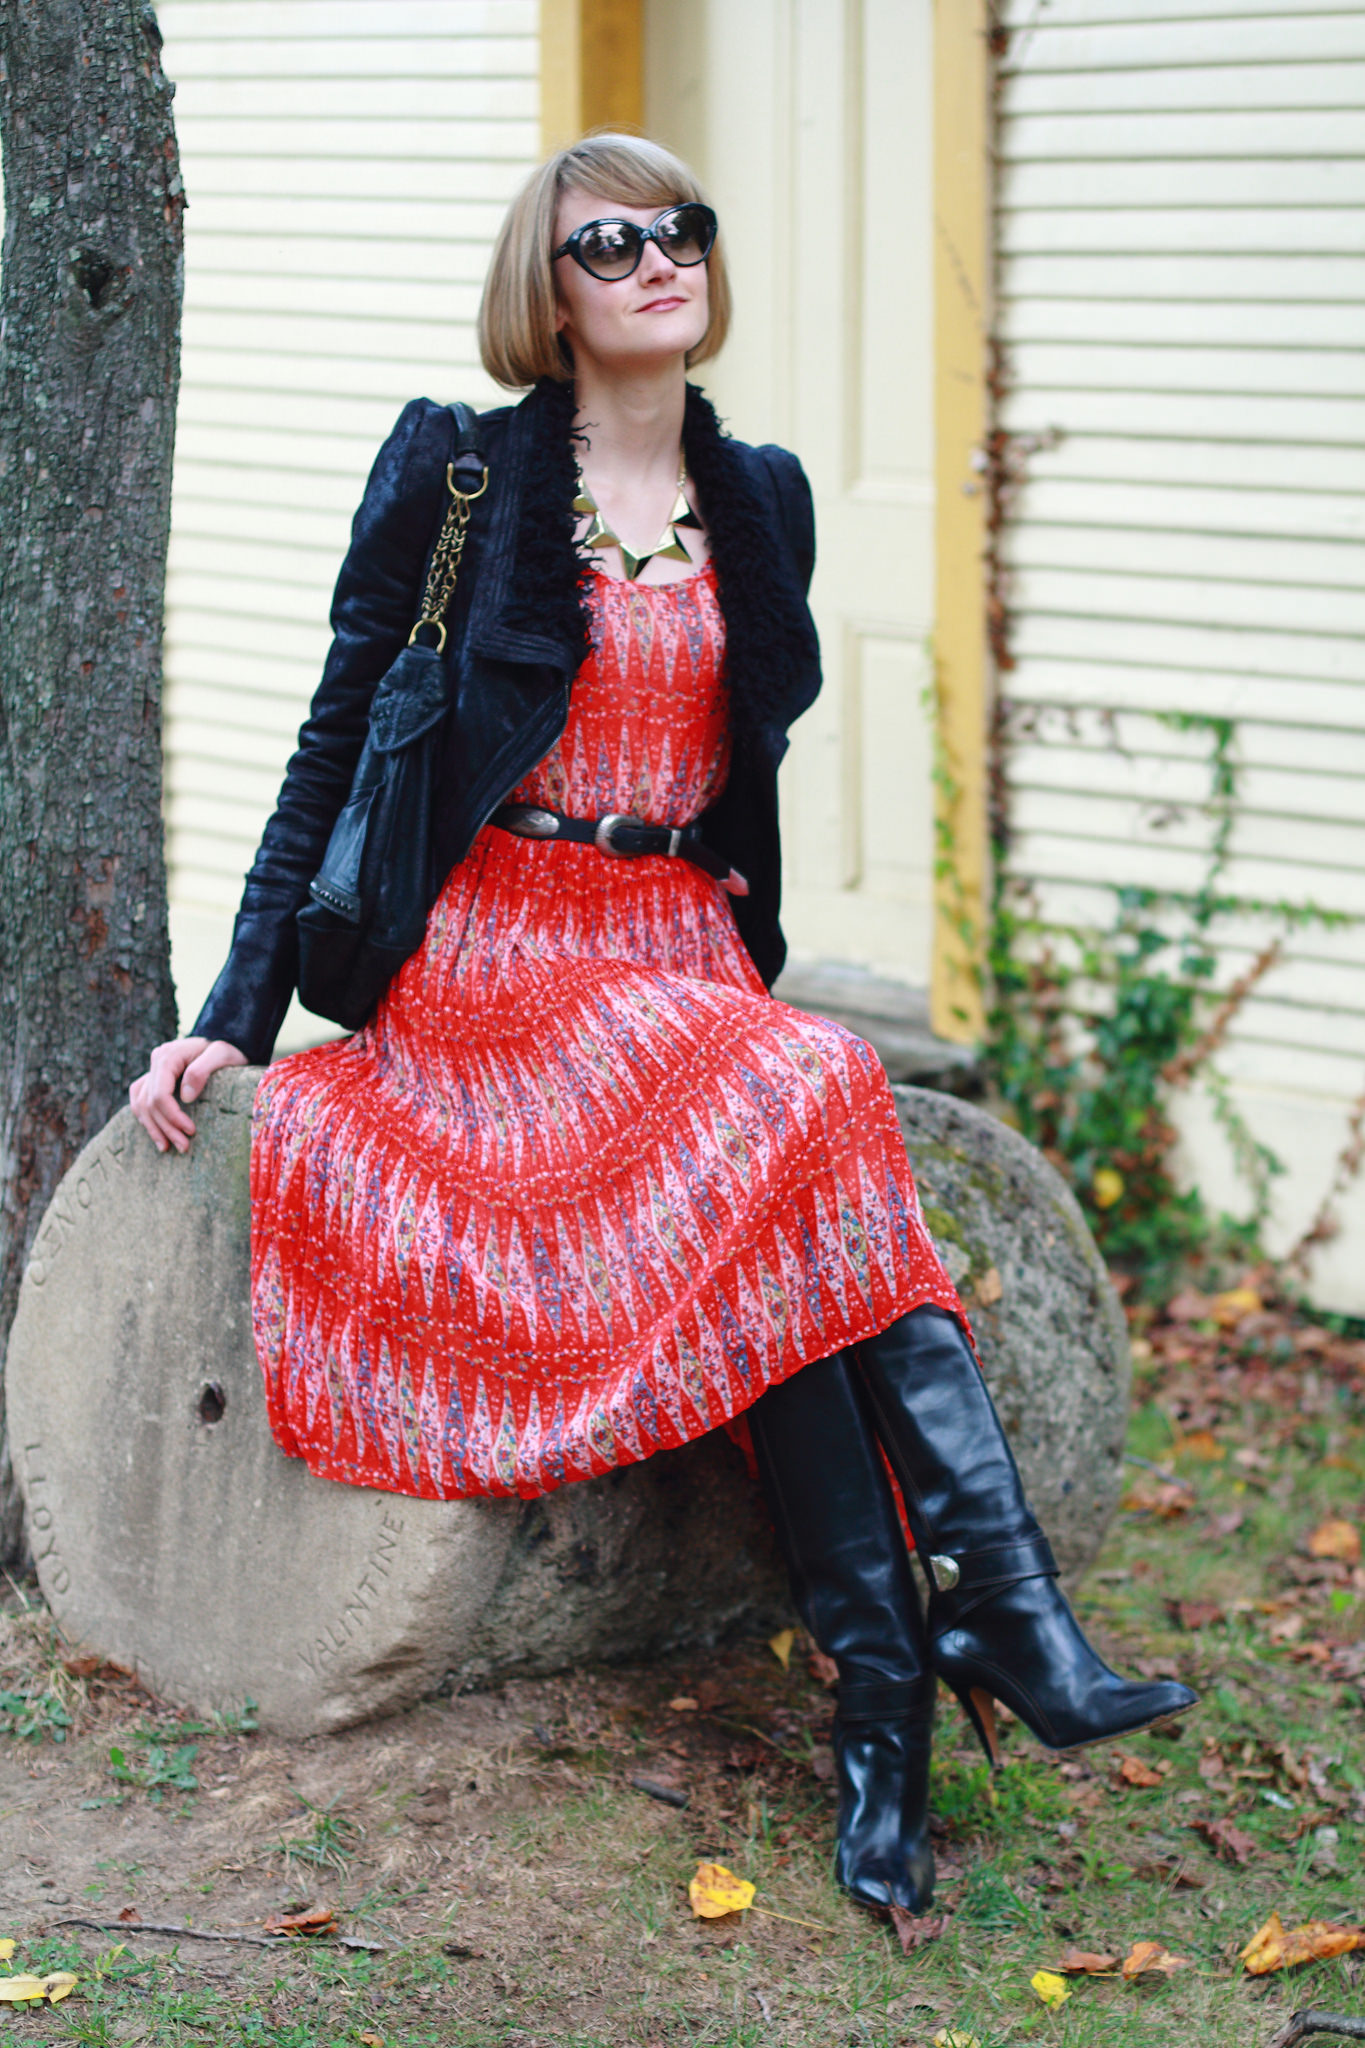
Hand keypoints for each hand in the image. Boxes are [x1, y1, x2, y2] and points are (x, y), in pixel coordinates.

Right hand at [129, 1037, 247, 1153]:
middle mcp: (156, 1061)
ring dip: (153, 1128)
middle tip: (184, 1146)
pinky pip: (141, 1100)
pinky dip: (146, 1118)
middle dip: (166, 1128)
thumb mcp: (221, 1054)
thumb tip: (185, 1097)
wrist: (228, 1039)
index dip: (172, 1116)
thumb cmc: (228, 1047)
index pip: (159, 1094)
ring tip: (168, 1148)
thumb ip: (202, 1071)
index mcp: (168, 1056)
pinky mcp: (156, 1078)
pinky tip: (157, 1134)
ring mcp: (154, 1070)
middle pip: (150, 1102)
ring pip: (140, 1104)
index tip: (191, 1130)